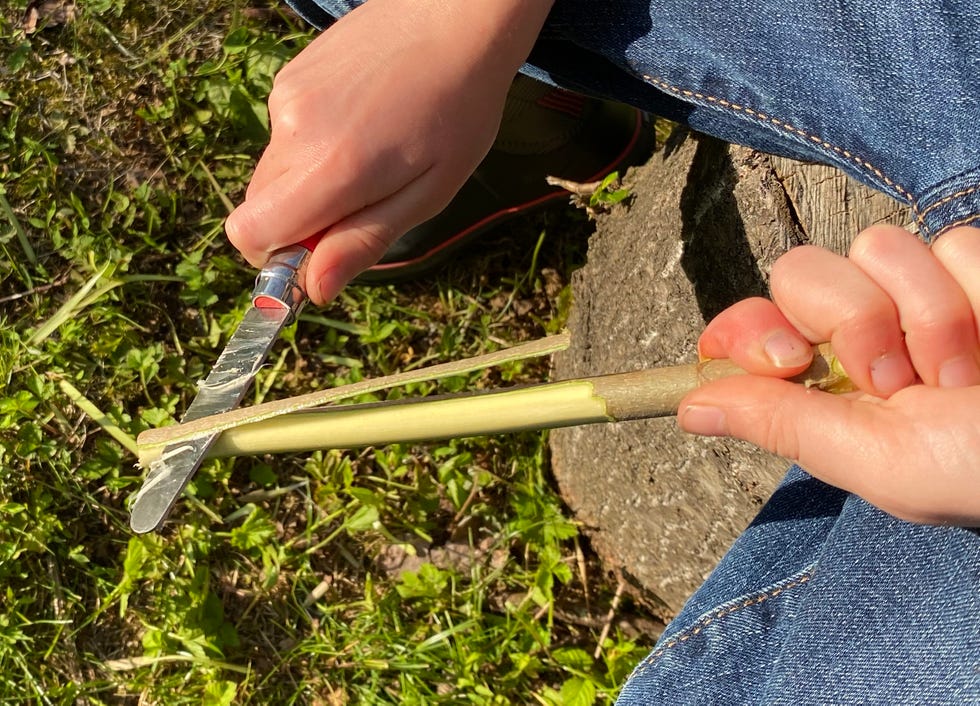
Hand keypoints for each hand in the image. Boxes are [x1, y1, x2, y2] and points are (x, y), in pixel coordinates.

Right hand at [225, 0, 553, 303]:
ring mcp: (286, 98)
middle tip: (363, 200)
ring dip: (312, 181)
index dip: (275, 257)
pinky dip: (315, 143)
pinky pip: (285, 134)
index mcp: (330, 168)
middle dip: (302, 221)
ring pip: (276, 171)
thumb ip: (363, 241)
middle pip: (261, 206)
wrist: (455, 18)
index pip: (250, 232)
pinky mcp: (290, 77)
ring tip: (372, 149)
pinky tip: (363, 119)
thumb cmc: (457, 111)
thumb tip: (314, 289)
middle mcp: (294, 131)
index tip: (318, 253)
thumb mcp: (428, 193)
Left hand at [678, 225, 979, 524]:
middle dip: (851, 322)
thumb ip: (783, 425)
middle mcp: (858, 330)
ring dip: (928, 317)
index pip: (747, 327)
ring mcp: (916, 293)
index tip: (785, 359)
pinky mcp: (975, 267)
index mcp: (820, 383)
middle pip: (800, 270)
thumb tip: (688, 409)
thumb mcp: (878, 462)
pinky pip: (954, 240)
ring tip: (964, 377)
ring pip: (877, 243)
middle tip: (898, 383)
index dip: (747, 331)